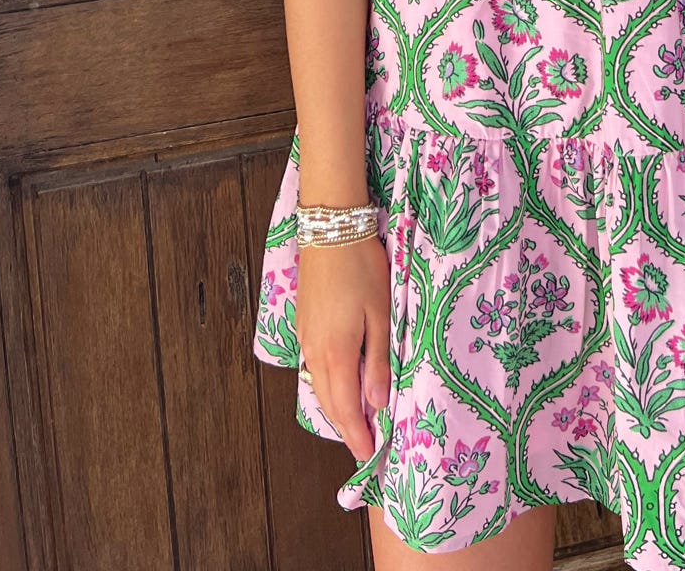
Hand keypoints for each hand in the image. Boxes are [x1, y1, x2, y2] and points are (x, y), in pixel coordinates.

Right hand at [295, 236, 392, 461]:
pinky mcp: (304, 327)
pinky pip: (315, 369)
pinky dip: (328, 386)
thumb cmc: (362, 269)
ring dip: (337, 408)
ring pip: (320, 387)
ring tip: (357, 422)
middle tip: (365, 447)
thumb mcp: (380, 315)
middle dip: (347, 428)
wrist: (330, 230)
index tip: (369, 455)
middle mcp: (315, 353)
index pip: (346, 409)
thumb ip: (378, 362)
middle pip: (330, 403)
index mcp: (337, 354)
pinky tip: (341, 385)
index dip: (357, 436)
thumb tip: (378, 405)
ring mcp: (305, 340)